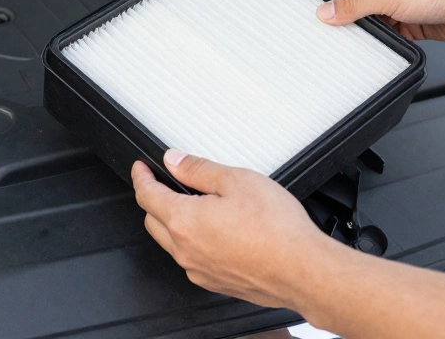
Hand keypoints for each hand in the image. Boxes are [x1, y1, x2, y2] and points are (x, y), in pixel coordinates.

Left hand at [131, 150, 334, 307]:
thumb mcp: (237, 180)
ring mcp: (199, 270)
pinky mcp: (214, 283)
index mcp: (184, 221)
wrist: (303, 270)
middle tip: (165, 183)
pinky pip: (191, 259)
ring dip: (172, 222)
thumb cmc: (277, 230)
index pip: (147, 195)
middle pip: (152, 220)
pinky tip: (214, 231)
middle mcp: (185, 250)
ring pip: (171, 242)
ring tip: (196, 205)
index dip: (141, 176)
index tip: (141, 168)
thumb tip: (175, 161)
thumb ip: (199, 169)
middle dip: (153, 199)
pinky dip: (192, 242)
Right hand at [316, 0, 444, 40]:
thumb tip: (327, 11)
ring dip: (368, 30)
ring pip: (372, 20)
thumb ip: (355, 6)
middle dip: (347, 17)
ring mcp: (400, 3)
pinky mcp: (411, 21)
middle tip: (334, 31)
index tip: (316, 13)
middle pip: (355, 2)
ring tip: (360, 39)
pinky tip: (380, 44)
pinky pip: (389, 33)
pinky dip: (384, 40)